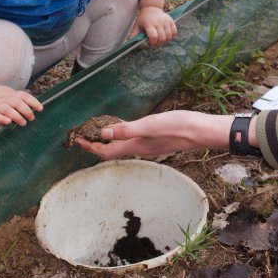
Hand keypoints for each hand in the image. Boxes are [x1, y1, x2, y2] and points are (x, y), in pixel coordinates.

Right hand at [0, 79, 42, 125]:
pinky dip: (2, 118)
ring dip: (17, 116)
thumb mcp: (9, 93)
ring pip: (8, 110)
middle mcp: (5, 99)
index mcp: (11, 94)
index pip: (24, 96)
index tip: (40, 108)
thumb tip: (33, 106)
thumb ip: (19, 99)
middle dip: (26, 111)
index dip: (33, 102)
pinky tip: (8, 122)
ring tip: (23, 123)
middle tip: (32, 118)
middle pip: (18, 103)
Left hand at [75, 110, 231, 158]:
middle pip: (112, 150)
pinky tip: (125, 127)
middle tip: (84, 135)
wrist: (200, 131)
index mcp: (135, 146)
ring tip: (99, 131)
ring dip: (109, 140)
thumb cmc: (176, 127)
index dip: (90, 147)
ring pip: (122, 145)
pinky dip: (123, 135)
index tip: (77, 141)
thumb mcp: (148, 126)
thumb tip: (102, 134)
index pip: (106, 151)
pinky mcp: (156, 139)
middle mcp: (140, 148)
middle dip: (97, 144)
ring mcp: (149, 145)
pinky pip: (133, 140)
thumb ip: (125, 130)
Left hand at [128, 5, 176, 45]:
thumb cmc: (143, 19)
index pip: (153, 36)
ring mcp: (166, 21)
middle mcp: (158, 22)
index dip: (153, 42)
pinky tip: (166, 35)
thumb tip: (128, 44)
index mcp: (149, 24)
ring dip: (165, 41)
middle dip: (159, 43)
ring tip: (160, 40)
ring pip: (169, 36)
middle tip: (155, 43)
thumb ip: (133, 35)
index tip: (150, 42)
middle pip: (162, 38)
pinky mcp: (171, 21)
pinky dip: (171, 36)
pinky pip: (174, 32)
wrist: (152, 8)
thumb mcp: (137, 25)